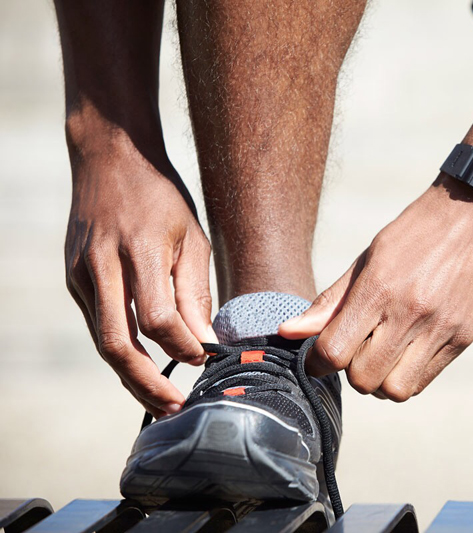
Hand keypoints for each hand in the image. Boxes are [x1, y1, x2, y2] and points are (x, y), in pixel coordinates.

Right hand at [64, 117, 216, 417]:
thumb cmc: (161, 196)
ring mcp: (80, 274)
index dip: (182, 347)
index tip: (205, 360)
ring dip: (130, 376)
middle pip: (116, 344)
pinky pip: (97, 325)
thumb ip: (194, 291)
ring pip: (102, 341)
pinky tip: (143, 366)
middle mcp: (101, 265)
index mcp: (138, 249)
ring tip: (161, 400)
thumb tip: (203, 342)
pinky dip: (121, 352)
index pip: (158, 318)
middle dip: (145, 384)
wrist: (109, 157)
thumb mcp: (192, 236)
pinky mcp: (73, 279)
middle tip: (175, 409)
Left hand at [280, 174, 472, 400]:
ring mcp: (441, 329)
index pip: (333, 351)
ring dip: (380, 380)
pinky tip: (407, 351)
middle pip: (362, 379)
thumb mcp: (368, 257)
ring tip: (383, 355)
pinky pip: (425, 381)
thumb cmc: (416, 232)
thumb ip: (331, 301)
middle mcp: (410, 313)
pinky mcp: (464, 338)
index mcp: (379, 288)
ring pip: (395, 390)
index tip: (320, 355)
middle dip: (351, 370)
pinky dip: (407, 375)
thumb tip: (288, 332)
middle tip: (356, 349)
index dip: (318, 361)